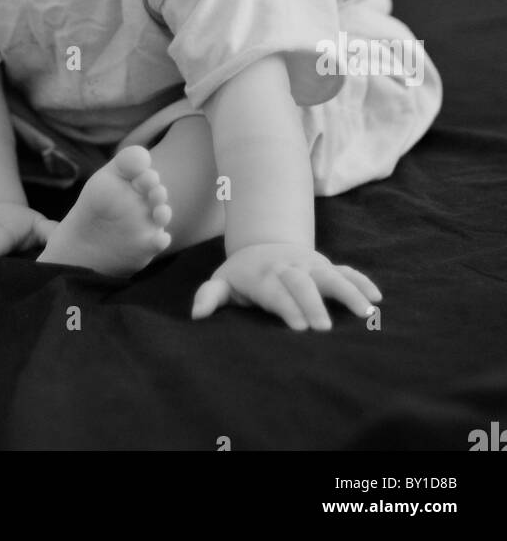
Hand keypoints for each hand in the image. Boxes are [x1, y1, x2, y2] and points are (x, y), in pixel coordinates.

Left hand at [191, 242, 381, 329]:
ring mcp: (310, 265)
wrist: (264, 243)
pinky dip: (362, 282)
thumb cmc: (243, 274)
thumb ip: (211, 296)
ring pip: (331, 274)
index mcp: (262, 274)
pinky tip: (377, 298)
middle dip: (314, 303)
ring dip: (348, 291)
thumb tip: (197, 314)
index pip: (275, 291)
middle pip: (303, 282)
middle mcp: (289, 267)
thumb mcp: (223, 282)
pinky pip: (347, 271)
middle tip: (324, 330)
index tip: (299, 328)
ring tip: (366, 312)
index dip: (287, 306)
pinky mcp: (326, 266)